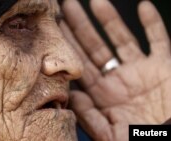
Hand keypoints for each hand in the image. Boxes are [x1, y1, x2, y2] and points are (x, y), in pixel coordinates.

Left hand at [61, 0, 170, 139]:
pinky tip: (144, 7)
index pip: (81, 64)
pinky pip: (159, 40)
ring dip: (110, 20)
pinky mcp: (164, 66)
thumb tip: (72, 96)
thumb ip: (90, 117)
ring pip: (122, 39)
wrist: (169, 140)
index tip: (57, 26)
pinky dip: (153, 24)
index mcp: (104, 94)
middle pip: (95, 47)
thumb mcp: (111, 134)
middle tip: (67, 5)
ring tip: (96, 2)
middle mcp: (119, 79)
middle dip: (81, 26)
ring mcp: (141, 71)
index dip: (69, 44)